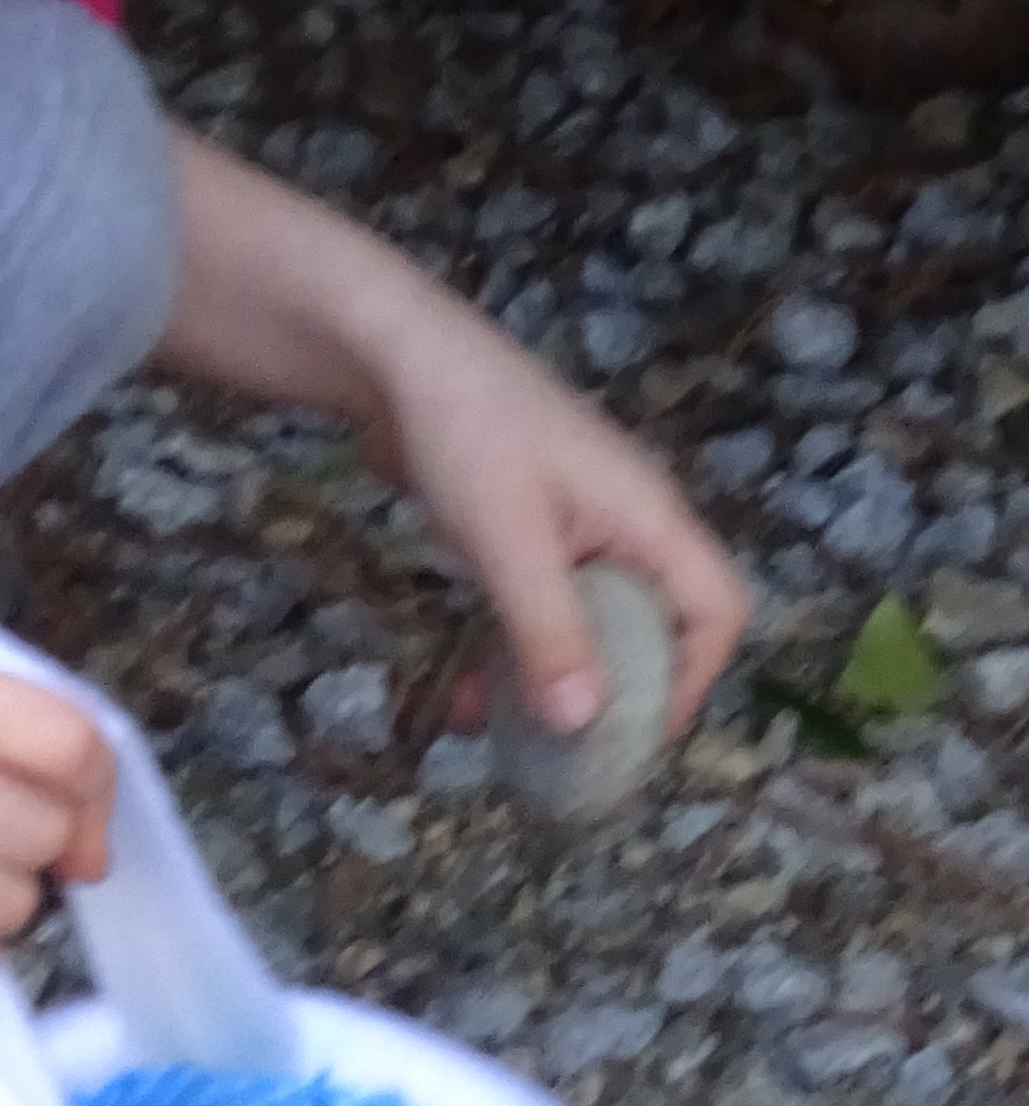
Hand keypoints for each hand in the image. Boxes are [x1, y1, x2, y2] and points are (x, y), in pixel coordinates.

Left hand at [354, 292, 749, 739]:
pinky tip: (464, 691)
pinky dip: (512, 648)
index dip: (691, 678)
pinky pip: (540, 605)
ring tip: (497, 733)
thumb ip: (548, 631)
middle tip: (565, 752)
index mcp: (648, 517)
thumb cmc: (464, 432)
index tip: (633, 732)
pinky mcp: (524, 526)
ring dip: (550, 679)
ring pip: (588, 622)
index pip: (715, 609)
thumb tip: (585, 722)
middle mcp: (625, 522)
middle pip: (654, 625)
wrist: (390, 353)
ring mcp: (574, 523)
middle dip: (614, 692)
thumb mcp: (508, 540)